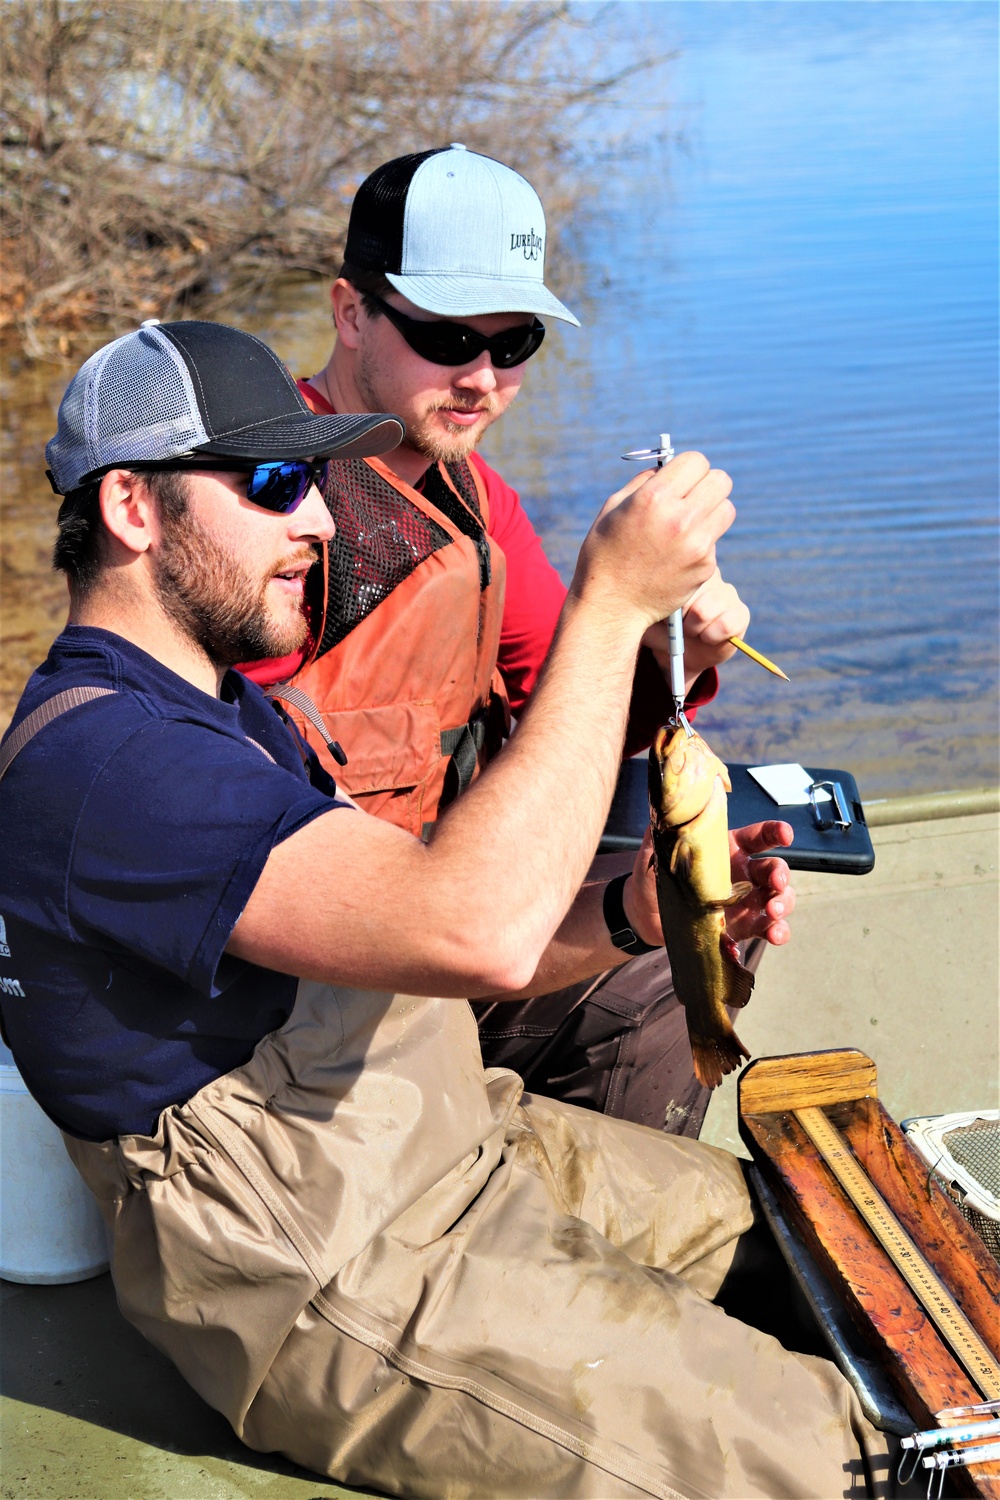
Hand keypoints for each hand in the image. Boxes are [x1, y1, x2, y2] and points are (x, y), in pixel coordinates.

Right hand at [570, 452, 734, 634]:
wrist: (611, 605)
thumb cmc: (605, 553)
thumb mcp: (614, 508)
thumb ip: (644, 482)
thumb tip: (668, 468)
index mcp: (653, 497)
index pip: (697, 461)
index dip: (688, 467)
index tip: (682, 478)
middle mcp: (680, 518)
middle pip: (720, 481)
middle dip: (706, 485)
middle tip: (692, 496)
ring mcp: (697, 544)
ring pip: (726, 509)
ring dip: (712, 511)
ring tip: (689, 523)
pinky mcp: (706, 566)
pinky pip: (714, 540)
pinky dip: (701, 542)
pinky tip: (678, 554)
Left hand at [619, 821, 794, 948]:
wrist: (647, 918)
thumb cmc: (654, 878)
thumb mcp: (655, 855)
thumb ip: (661, 836)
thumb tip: (665, 814)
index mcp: (728, 849)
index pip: (758, 836)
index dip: (775, 832)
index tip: (785, 835)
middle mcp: (743, 873)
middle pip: (774, 868)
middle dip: (781, 874)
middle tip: (774, 883)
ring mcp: (747, 901)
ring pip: (780, 898)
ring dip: (783, 903)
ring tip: (772, 913)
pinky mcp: (744, 927)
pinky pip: (770, 928)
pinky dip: (777, 931)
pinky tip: (773, 935)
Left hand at [641, 567, 750, 691]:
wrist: (677, 656)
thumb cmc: (658, 629)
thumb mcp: (644, 613)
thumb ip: (647, 599)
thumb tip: (658, 596)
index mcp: (685, 567)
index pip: (678, 573)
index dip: (669, 599)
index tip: (663, 613)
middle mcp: (709, 573)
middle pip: (690, 592)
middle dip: (678, 617)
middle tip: (677, 624)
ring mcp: (727, 592)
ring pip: (705, 611)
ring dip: (693, 629)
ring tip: (690, 631)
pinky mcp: (740, 613)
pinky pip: (726, 625)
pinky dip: (711, 636)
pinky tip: (706, 637)